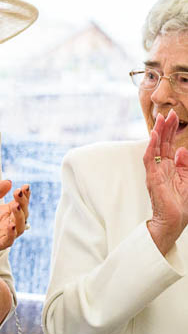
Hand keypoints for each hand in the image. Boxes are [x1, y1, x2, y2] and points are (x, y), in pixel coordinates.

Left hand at [0, 179, 30, 268]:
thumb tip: (8, 181)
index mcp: (6, 212)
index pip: (20, 203)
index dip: (24, 195)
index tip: (25, 186)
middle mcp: (8, 223)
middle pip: (23, 213)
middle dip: (23, 202)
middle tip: (18, 192)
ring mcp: (5, 234)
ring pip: (19, 226)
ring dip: (19, 216)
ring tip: (15, 205)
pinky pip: (9, 240)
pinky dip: (11, 233)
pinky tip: (10, 225)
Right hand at [143, 110, 187, 253]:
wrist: (174, 220)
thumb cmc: (180, 204)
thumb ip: (185, 165)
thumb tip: (182, 150)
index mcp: (170, 168)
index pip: (169, 145)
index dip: (171, 131)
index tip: (173, 118)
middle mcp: (161, 167)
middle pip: (162, 143)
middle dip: (165, 128)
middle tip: (168, 113)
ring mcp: (155, 171)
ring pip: (155, 147)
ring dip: (157, 133)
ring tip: (161, 119)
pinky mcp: (152, 177)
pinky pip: (150, 159)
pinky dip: (151, 146)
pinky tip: (153, 136)